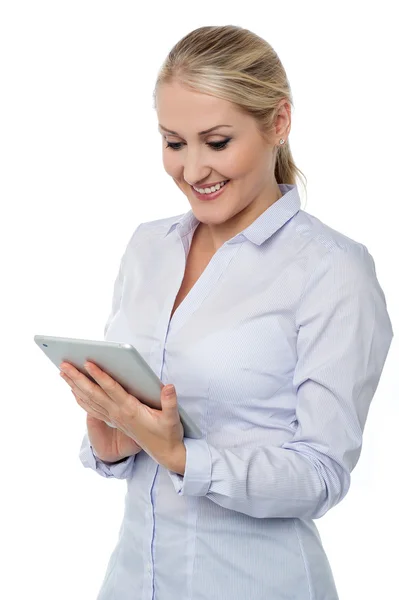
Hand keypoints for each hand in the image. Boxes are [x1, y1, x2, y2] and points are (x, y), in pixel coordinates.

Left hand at [59, 361, 184, 471]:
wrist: (165, 453)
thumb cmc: (169, 434)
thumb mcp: (173, 418)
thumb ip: (170, 402)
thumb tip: (168, 386)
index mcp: (131, 410)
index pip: (112, 389)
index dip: (100, 376)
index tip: (88, 363)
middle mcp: (118, 414)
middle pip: (93, 393)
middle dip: (77, 378)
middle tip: (64, 364)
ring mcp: (114, 418)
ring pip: (89, 400)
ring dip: (75, 386)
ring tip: (63, 372)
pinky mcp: (114, 421)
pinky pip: (92, 409)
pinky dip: (81, 399)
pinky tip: (74, 391)